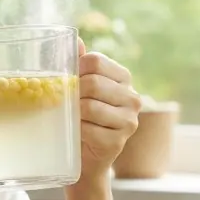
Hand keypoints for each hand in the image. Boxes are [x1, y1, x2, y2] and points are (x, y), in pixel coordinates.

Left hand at [76, 39, 140, 179]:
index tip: (69, 81)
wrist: (86, 159)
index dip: (76, 69)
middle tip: (67, 103)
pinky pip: (88, 129)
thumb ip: (79, 64)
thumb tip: (76, 40)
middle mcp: (132, 97)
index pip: (95, 60)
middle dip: (73, 93)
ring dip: (74, 114)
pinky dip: (77, 131)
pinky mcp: (119, 141)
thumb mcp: (81, 90)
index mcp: (123, 78)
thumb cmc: (82, 119)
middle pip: (92, 83)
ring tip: (73, 119)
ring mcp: (129, 120)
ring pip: (89, 106)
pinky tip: (78, 135)